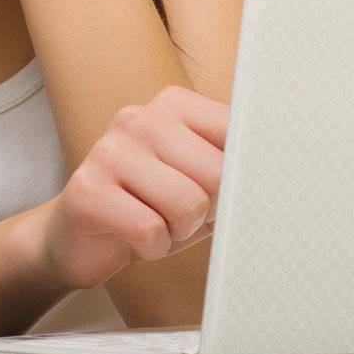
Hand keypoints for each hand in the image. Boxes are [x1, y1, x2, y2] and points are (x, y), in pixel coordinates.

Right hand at [19, 85, 228, 292]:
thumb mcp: (198, 180)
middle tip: (180, 215)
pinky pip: (150, 231)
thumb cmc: (150, 206)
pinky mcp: (86, 190)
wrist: (80, 237)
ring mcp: (109, 151)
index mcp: (173, 105)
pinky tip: (133, 237)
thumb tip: (274, 175)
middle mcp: (139, 118)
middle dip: (208, 211)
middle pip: (217, 175)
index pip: (238, 134)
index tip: (225, 193)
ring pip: (187, 205)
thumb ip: (230, 166)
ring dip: (179, 231)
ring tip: (156, 223)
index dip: (240, 178)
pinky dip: (152, 248)